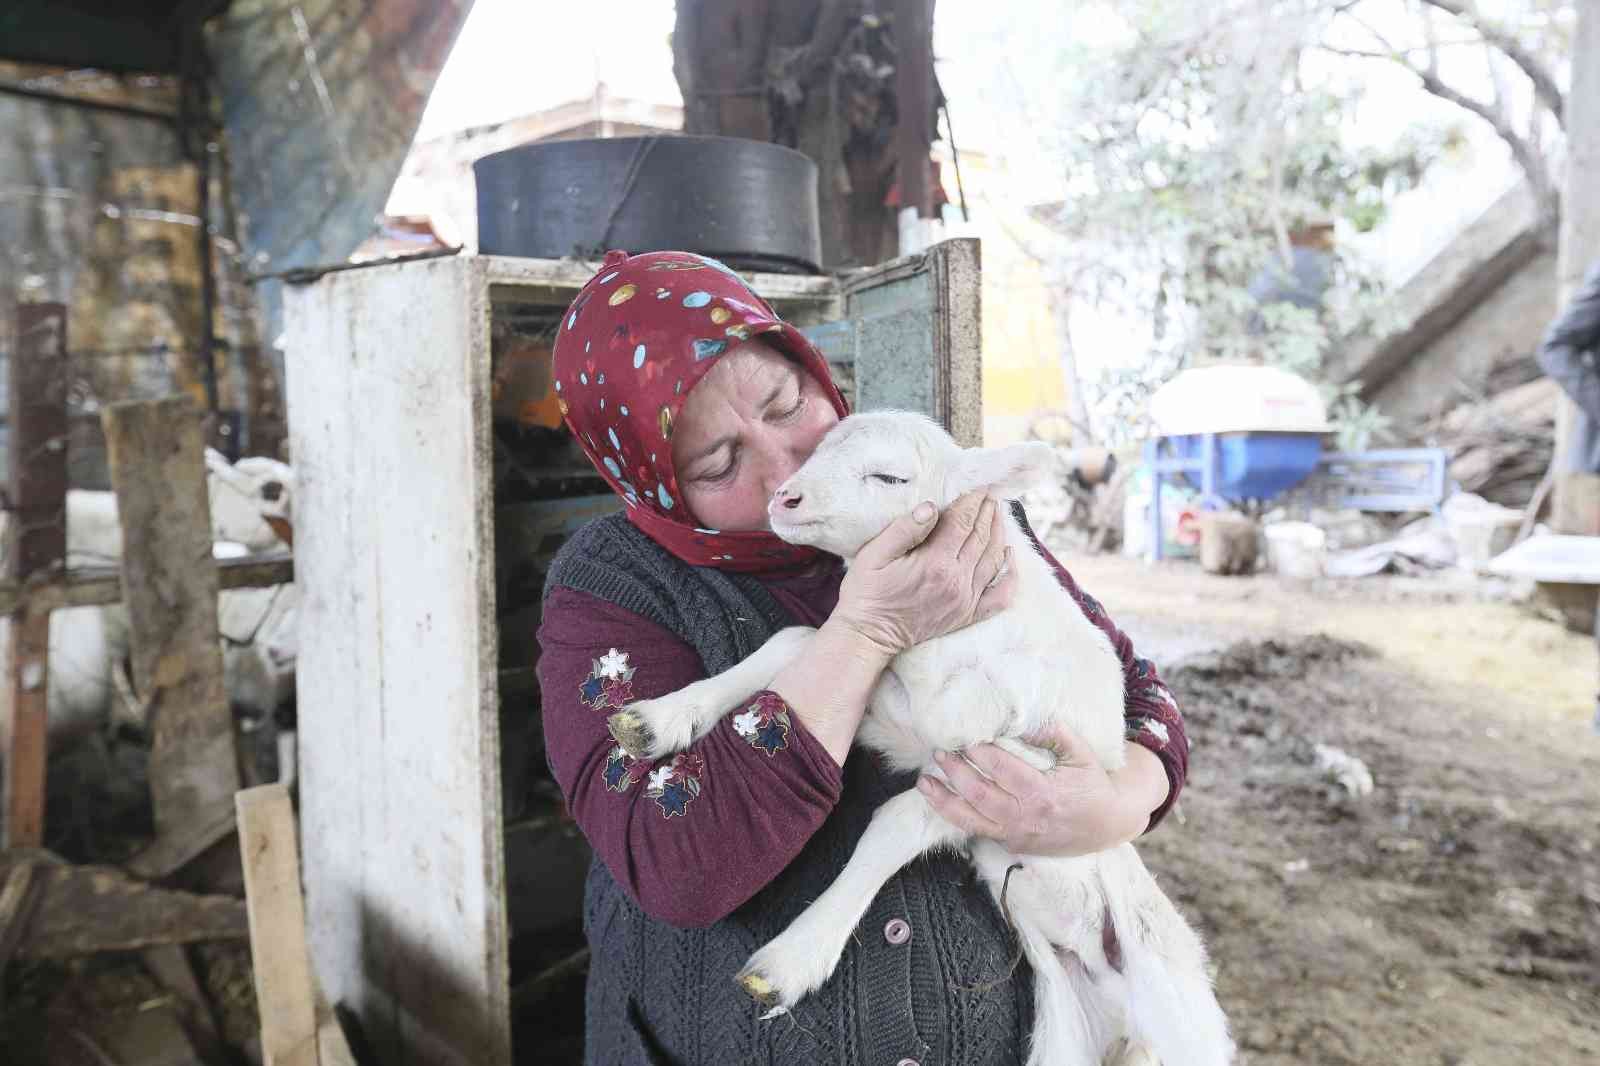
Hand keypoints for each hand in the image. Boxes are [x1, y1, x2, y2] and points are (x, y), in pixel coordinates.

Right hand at [831, 491, 1014, 657]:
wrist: (868, 636)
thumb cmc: (866, 592)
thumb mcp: (873, 555)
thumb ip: (904, 529)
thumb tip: (931, 507)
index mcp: (935, 563)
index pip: (962, 522)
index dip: (972, 500)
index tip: (976, 486)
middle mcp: (957, 581)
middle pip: (981, 536)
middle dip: (986, 511)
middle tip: (989, 494)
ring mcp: (965, 600)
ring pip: (994, 559)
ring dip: (998, 533)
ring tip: (997, 514)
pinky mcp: (967, 615)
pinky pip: (1000, 596)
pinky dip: (1010, 575)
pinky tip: (1009, 556)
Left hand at [915, 726, 1164, 856]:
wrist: (1106, 826)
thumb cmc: (1092, 784)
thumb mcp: (1081, 754)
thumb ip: (1054, 734)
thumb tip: (1023, 718)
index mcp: (1044, 793)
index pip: (1003, 770)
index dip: (980, 752)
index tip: (964, 735)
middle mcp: (1026, 817)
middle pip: (981, 794)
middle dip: (956, 772)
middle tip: (940, 751)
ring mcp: (1016, 834)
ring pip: (971, 819)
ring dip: (944, 800)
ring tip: (924, 780)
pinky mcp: (1010, 843)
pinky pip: (976, 830)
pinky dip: (954, 815)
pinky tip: (938, 800)